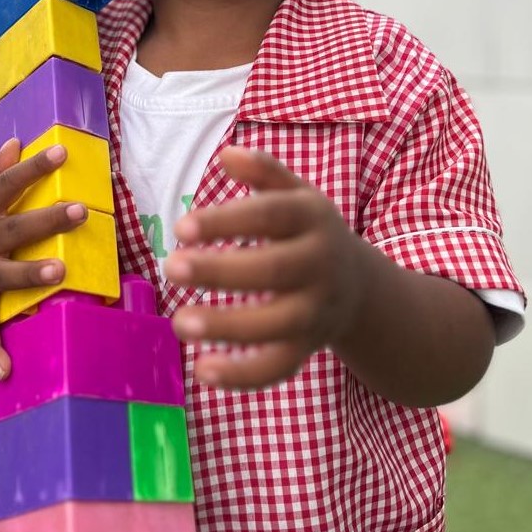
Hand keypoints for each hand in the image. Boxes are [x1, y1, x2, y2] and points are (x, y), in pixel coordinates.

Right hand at [0, 138, 86, 377]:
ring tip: (59, 271)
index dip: (33, 167)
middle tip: (80, 211)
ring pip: (5, 274)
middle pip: (15, 228)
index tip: (60, 151)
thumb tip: (16, 141)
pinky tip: (7, 371)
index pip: (7, 183)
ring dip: (30, 274)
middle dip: (47, 220)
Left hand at [163, 146, 364, 389]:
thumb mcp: (295, 193)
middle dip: (220, 271)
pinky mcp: (307, 347)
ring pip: (276, 325)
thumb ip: (264, 171)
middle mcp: (320, 265)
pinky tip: (202, 371)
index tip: (181, 227)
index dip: (227, 221)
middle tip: (171, 267)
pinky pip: (278, 367)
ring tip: (179, 323)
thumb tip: (228, 155)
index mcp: (313, 218)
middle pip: (272, 270)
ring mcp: (316, 310)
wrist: (360, 286)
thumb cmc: (308, 232)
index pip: (270, 216)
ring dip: (227, 327)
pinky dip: (244, 376)